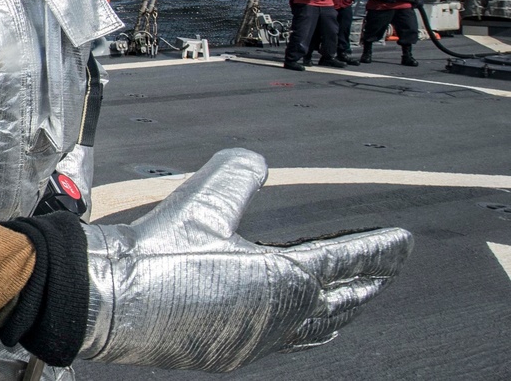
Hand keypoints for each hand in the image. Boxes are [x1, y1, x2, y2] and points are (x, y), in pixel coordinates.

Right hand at [78, 149, 411, 370]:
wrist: (110, 300)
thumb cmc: (158, 251)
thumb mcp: (204, 197)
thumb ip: (240, 172)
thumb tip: (259, 163)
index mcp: (284, 279)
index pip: (348, 262)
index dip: (379, 250)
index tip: (404, 242)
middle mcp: (279, 316)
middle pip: (340, 303)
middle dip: (366, 286)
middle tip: (386, 275)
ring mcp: (254, 340)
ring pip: (314, 330)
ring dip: (338, 314)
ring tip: (350, 307)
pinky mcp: (228, 352)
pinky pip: (283, 343)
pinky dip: (302, 331)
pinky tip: (291, 327)